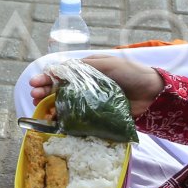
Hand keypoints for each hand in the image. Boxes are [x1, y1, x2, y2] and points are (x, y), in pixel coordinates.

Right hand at [28, 55, 165, 116]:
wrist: (153, 93)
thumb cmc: (131, 73)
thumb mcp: (107, 65)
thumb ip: (84, 68)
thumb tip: (59, 71)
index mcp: (86, 71)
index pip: (61, 73)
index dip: (46, 77)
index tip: (35, 83)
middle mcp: (85, 86)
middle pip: (58, 90)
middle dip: (44, 92)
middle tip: (34, 96)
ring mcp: (90, 102)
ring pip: (65, 105)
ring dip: (51, 107)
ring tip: (43, 111)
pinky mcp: (96, 117)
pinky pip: (77, 119)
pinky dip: (65, 121)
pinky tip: (56, 122)